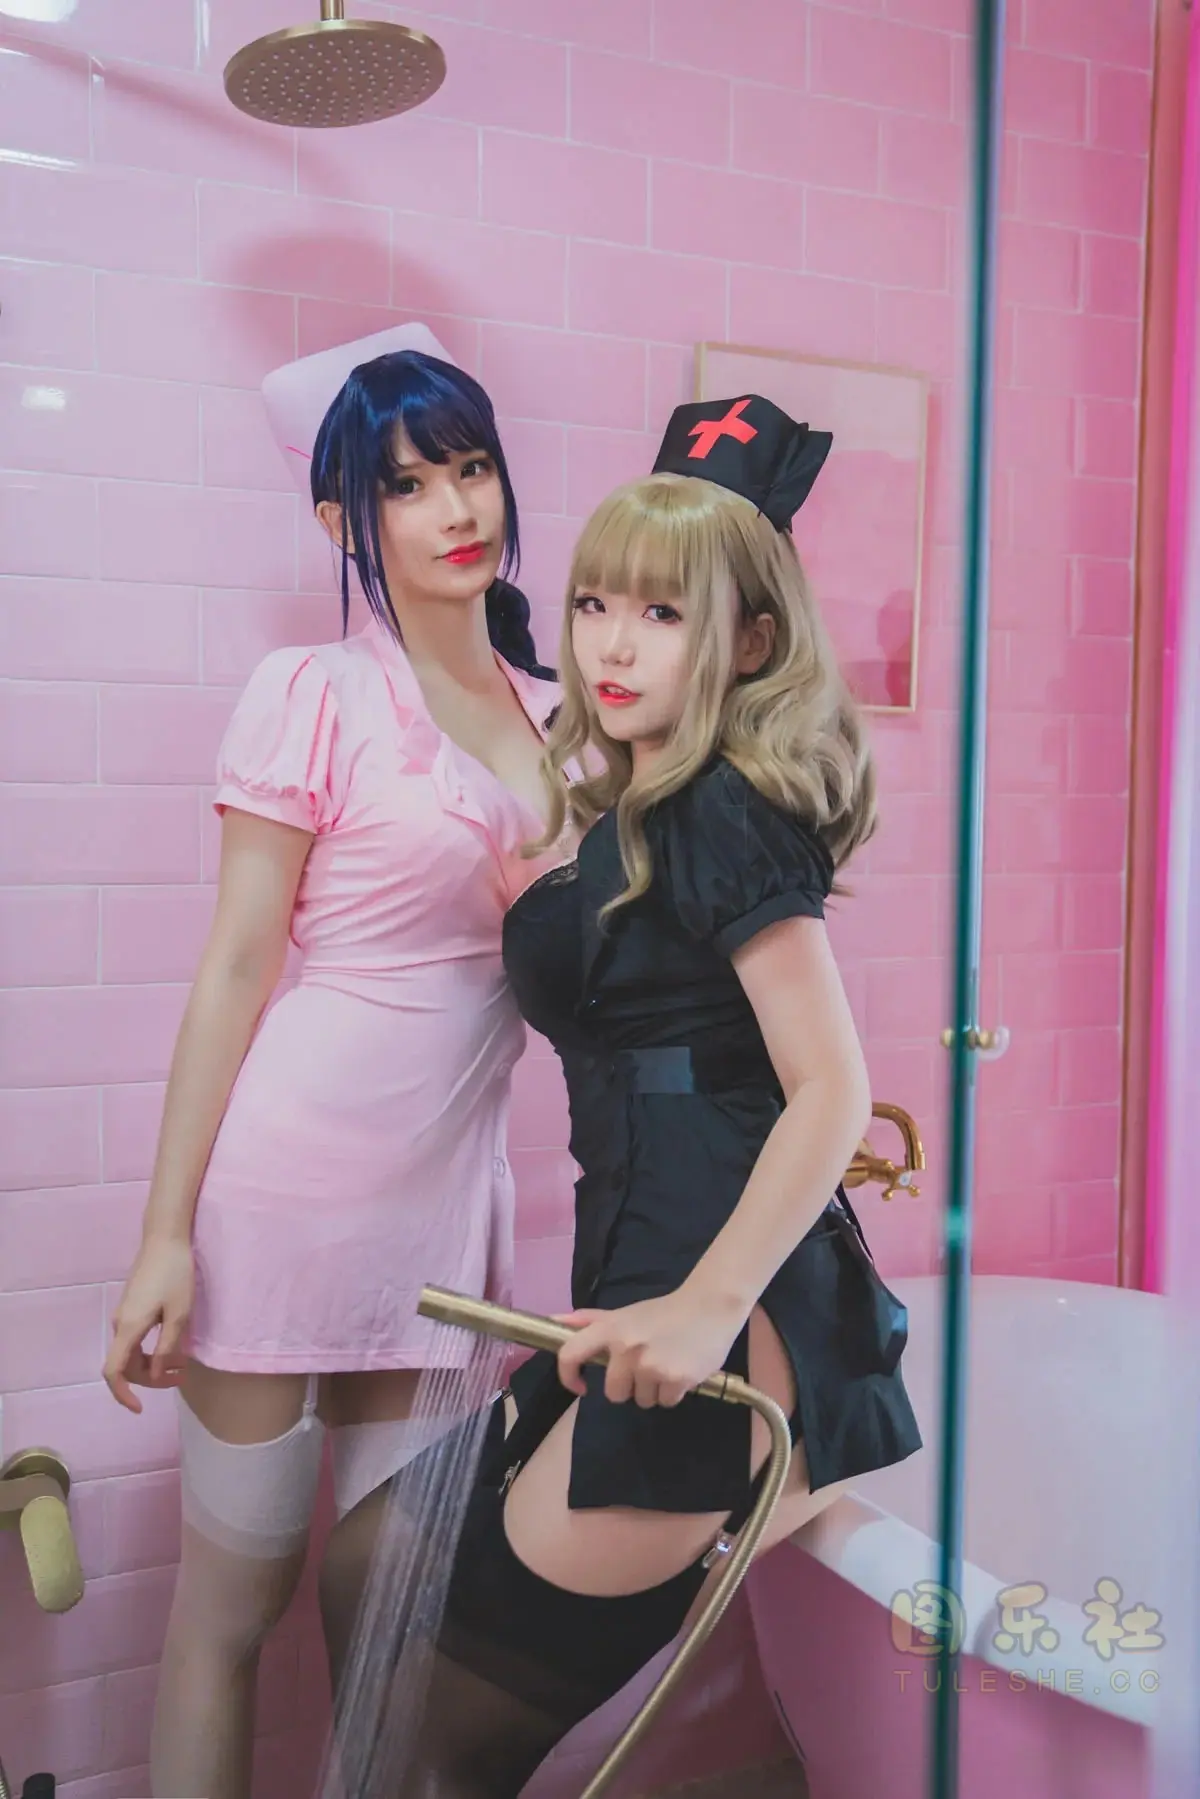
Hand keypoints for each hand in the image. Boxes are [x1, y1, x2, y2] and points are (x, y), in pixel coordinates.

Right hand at [103, 1237, 194, 1413]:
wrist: (165, 1238)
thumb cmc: (176, 1273)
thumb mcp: (180, 1313)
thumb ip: (167, 1347)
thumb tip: (156, 1375)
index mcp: (129, 1327)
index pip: (113, 1372)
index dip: (122, 1394)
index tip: (139, 1408)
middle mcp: (120, 1323)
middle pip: (125, 1366)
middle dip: (150, 1380)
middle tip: (180, 1378)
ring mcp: (124, 1314)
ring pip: (131, 1353)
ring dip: (152, 1365)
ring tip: (181, 1367)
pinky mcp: (131, 1307)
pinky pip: (135, 1339)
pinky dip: (151, 1351)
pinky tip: (172, 1348)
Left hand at [553, 1287, 747, 1409]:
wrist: (710, 1307)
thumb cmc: (664, 1312)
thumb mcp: (625, 1314)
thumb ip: (589, 1321)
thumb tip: (554, 1321)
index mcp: (611, 1329)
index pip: (570, 1354)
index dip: (568, 1377)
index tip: (580, 1386)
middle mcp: (626, 1348)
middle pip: (614, 1393)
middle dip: (629, 1386)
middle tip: (647, 1365)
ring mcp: (651, 1365)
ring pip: (641, 1400)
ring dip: (653, 1390)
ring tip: (668, 1364)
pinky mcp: (675, 1379)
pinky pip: (665, 1402)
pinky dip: (673, 1393)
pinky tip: (682, 1371)